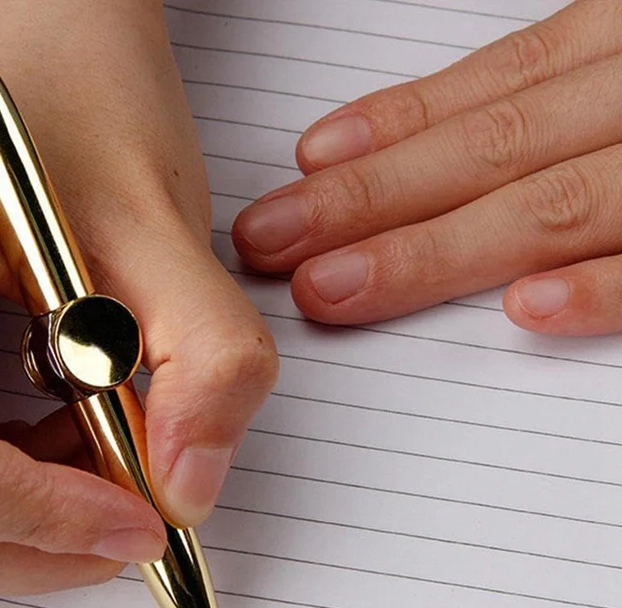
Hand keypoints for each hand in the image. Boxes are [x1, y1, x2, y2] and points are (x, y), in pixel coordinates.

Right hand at [0, 0, 276, 596]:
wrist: (39, 28)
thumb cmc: (89, 91)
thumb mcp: (169, 219)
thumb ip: (207, 357)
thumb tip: (187, 490)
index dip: (48, 524)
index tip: (148, 523)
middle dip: (44, 535)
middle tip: (143, 499)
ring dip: (39, 507)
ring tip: (118, 438)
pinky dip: (24, 477)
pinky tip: (78, 420)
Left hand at [233, 0, 621, 335]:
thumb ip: (552, 93)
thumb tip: (423, 137)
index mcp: (619, 46)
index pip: (496, 88)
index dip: (393, 128)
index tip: (302, 167)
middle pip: (490, 151)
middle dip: (367, 201)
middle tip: (271, 242)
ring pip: (551, 205)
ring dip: (433, 252)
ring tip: (333, 288)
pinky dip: (603, 288)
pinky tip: (524, 309)